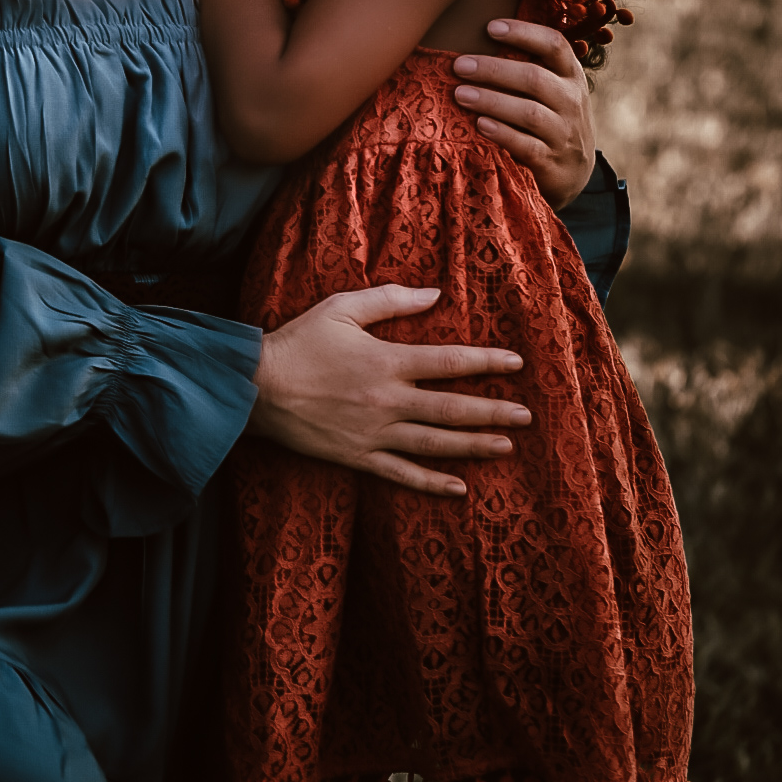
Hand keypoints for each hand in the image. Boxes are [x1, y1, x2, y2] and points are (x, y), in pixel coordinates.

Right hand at [249, 284, 529, 495]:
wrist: (255, 387)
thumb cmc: (298, 341)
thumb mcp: (341, 307)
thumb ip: (390, 300)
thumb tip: (435, 294)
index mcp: (387, 361)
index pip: (449, 361)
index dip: (486, 361)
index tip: (516, 363)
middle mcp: (388, 400)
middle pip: (452, 408)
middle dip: (493, 412)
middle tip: (526, 416)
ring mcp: (375, 433)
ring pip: (435, 443)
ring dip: (473, 445)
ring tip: (505, 446)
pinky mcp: (358, 456)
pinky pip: (401, 474)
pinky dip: (431, 483)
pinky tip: (458, 488)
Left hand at [451, 18, 594, 209]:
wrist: (574, 172)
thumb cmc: (551, 118)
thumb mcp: (552, 89)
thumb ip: (529, 66)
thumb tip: (479, 34)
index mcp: (571, 75)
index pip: (554, 45)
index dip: (524, 33)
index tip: (490, 27)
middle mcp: (572, 101)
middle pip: (535, 78)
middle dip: (494, 69)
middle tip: (459, 65)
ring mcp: (565, 133)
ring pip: (529, 113)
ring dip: (492, 101)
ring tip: (460, 94)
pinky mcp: (553, 163)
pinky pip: (528, 146)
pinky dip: (503, 134)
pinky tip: (480, 124)